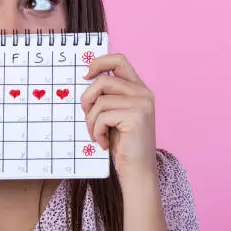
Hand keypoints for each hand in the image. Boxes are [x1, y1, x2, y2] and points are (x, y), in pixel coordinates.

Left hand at [80, 53, 156, 174]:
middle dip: (88, 99)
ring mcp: (142, 104)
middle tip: (87, 116)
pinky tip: (103, 142)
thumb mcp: (115, 113)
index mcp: (139, 89)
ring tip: (96, 134)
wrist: (138, 170)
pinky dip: (96, 131)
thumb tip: (87, 77)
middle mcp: (143, 93)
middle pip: (103, 80)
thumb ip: (108, 95)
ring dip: (91, 120)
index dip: (99, 62)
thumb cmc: (123, 143)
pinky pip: (102, 116)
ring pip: (100, 100)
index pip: (119, 60)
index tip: (86, 75)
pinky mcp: (136, 117)